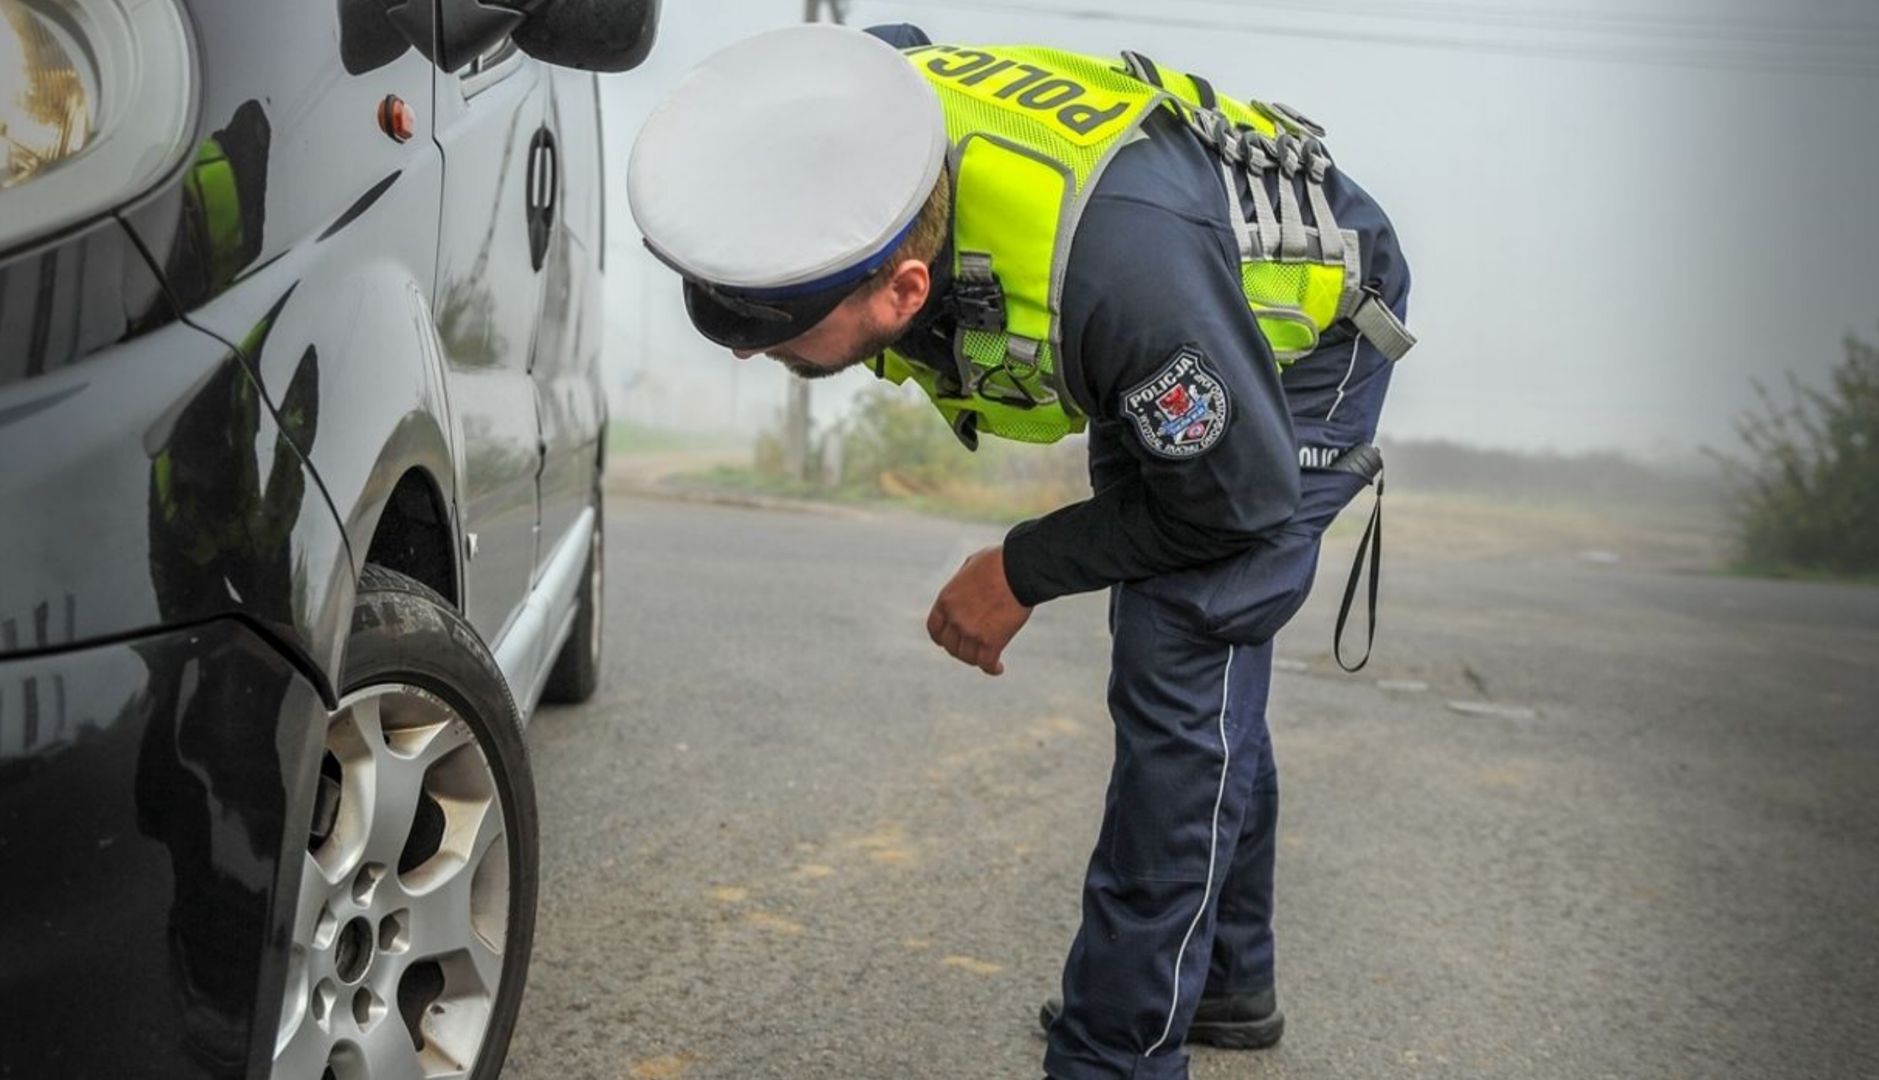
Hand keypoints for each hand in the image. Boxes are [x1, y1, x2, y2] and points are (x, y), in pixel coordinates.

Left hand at [926, 545, 1032, 675]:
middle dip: (962, 649)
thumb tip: (968, 584)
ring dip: (977, 659)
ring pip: (968, 657)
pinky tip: (998, 668)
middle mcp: (954, 619)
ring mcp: (971, 632)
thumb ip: (964, 581)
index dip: (942, 638)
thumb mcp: (971, 566)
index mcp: (946, 600)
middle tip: (974, 649)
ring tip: (988, 659)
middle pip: (951, 646)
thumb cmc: (1000, 562)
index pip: (935, 629)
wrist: (1019, 569)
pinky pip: (986, 663)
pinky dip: (992, 668)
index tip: (949, 641)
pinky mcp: (991, 641)